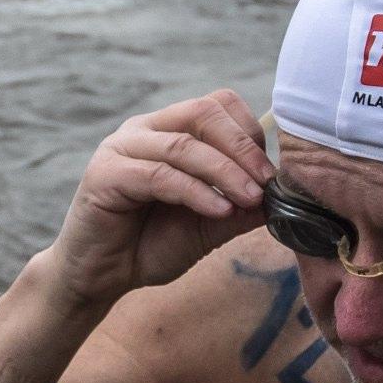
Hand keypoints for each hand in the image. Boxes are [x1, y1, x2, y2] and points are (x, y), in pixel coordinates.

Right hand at [41, 89, 270, 308]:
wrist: (100, 277)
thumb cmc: (150, 246)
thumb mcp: (207, 225)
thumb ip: (240, 208)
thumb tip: (282, 197)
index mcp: (168, 130)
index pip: (216, 105)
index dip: (249, 133)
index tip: (271, 173)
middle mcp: (144, 129)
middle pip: (202, 111)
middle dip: (242, 146)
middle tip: (266, 182)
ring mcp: (121, 148)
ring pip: (183, 144)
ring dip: (225, 172)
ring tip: (250, 199)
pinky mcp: (104, 174)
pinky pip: (159, 175)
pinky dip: (196, 192)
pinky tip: (218, 211)